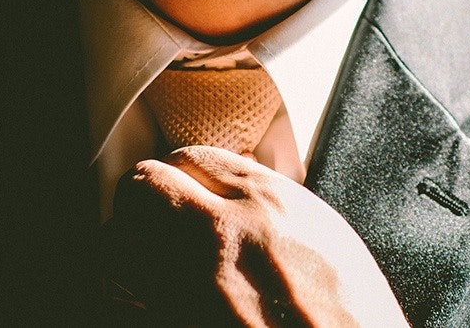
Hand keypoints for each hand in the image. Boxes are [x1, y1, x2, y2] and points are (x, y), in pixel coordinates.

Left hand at [104, 145, 408, 326]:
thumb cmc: (351, 317)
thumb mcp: (327, 238)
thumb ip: (271, 208)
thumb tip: (231, 195)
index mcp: (269, 204)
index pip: (194, 157)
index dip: (183, 172)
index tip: (182, 186)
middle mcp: (222, 234)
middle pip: (144, 186)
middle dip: (142, 198)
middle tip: (147, 215)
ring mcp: (190, 285)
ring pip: (118, 238)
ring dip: (126, 243)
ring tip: (139, 256)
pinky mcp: (170, 320)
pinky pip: (119, 296)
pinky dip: (125, 293)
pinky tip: (141, 297)